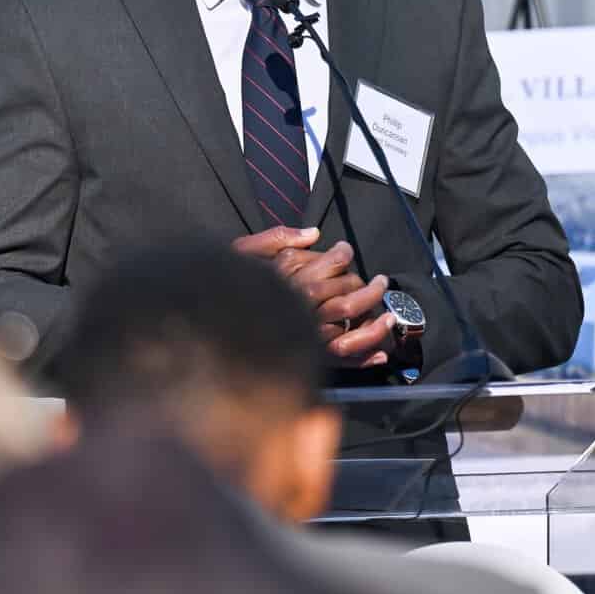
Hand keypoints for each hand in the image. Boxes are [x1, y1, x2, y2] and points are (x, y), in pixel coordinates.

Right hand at [231, 227, 394, 367]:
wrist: (205, 325)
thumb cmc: (222, 287)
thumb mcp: (241, 252)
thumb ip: (277, 238)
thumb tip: (312, 233)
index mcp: (290, 279)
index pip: (333, 262)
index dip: (343, 255)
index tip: (345, 252)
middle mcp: (301, 305)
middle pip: (348, 291)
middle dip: (367, 285)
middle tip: (379, 282)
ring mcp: (306, 334)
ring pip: (351, 324)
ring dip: (375, 319)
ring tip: (389, 314)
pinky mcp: (306, 359)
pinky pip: (342, 360)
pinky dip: (365, 358)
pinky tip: (380, 353)